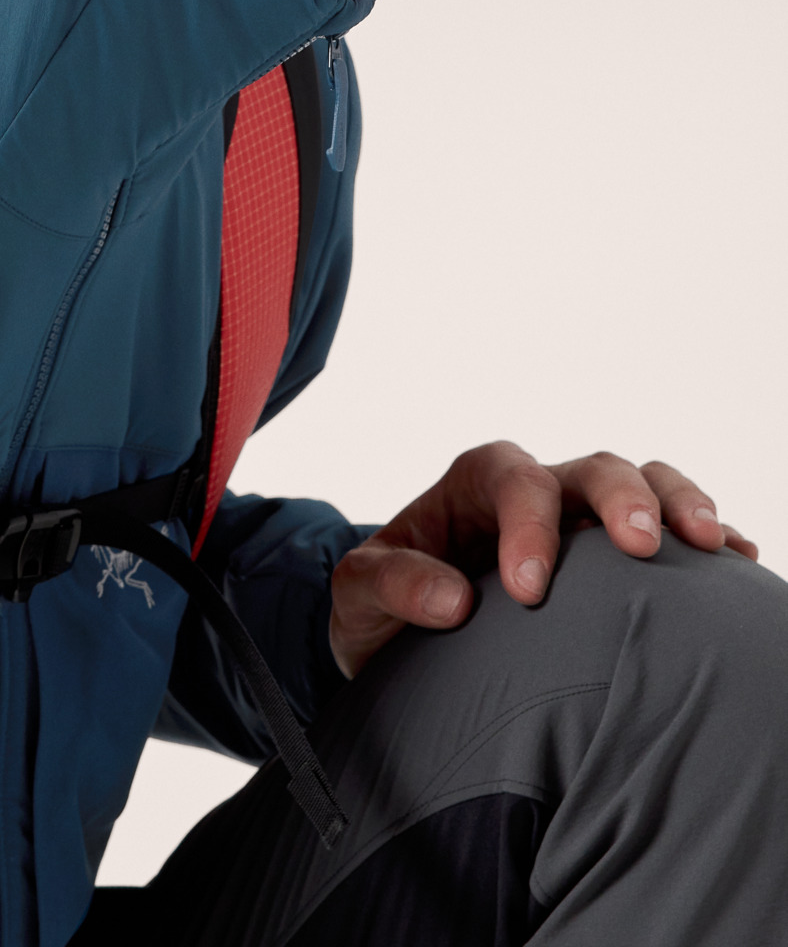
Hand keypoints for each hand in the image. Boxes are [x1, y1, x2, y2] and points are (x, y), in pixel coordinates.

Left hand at [329, 440, 758, 678]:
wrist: (400, 630)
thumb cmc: (382, 601)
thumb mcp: (359, 592)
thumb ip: (393, 584)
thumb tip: (452, 599)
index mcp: (475, 484)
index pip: (511, 479)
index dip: (527, 526)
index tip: (530, 591)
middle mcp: (537, 489)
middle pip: (591, 467)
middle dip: (620, 498)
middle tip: (639, 547)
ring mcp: (582, 519)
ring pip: (641, 482)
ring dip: (677, 504)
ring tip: (709, 542)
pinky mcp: (612, 558)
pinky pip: (670, 532)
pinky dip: (704, 538)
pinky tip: (737, 560)